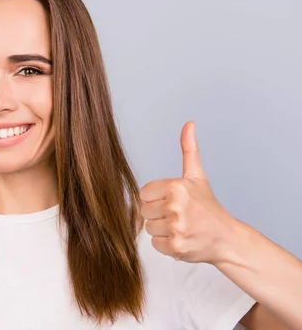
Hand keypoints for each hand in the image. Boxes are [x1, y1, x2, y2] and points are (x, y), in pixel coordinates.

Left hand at [139, 121, 236, 264]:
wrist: (227, 238)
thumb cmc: (208, 206)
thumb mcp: (197, 176)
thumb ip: (189, 150)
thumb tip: (189, 123)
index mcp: (176, 187)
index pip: (143, 194)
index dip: (156, 199)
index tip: (172, 201)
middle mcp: (175, 206)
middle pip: (144, 211)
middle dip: (158, 214)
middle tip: (179, 215)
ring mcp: (176, 228)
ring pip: (149, 228)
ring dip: (162, 230)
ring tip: (181, 227)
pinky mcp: (176, 246)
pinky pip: (155, 244)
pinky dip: (166, 244)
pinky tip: (181, 238)